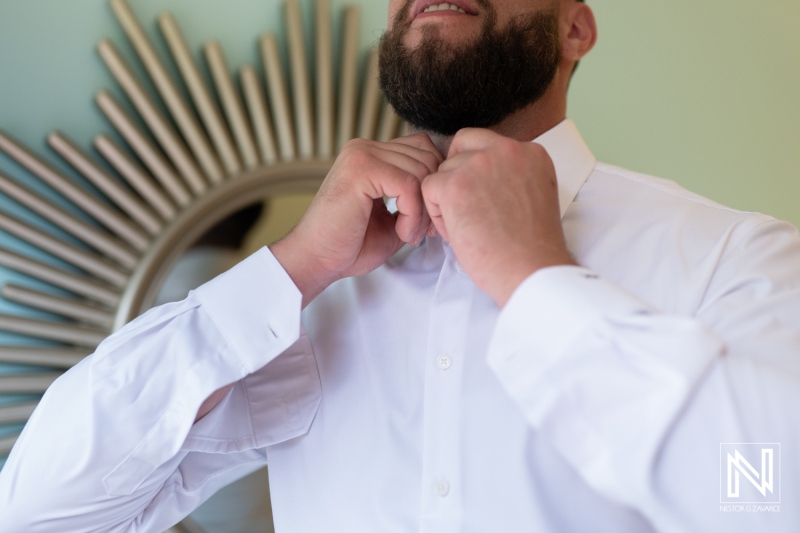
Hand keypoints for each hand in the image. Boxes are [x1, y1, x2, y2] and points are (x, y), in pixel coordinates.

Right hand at [271, 133, 442, 305]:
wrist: (316, 261)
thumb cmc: (350, 246)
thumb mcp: (393, 216)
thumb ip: (414, 197)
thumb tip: (446, 187)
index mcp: (370, 154)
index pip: (423, 149)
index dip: (433, 184)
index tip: (428, 220)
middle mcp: (364, 147)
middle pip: (427, 156)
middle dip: (432, 197)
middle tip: (422, 231)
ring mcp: (361, 155)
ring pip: (421, 171)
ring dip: (423, 211)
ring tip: (409, 234)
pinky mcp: (361, 170)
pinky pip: (409, 185)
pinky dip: (414, 214)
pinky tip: (403, 232)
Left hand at [422, 128, 575, 306]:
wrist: (531, 269)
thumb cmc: (531, 247)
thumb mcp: (533, 196)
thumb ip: (511, 177)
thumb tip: (479, 177)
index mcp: (530, 153)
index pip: (486, 144)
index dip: (474, 169)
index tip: (478, 195)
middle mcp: (507, 150)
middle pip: (460, 149)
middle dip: (456, 177)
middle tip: (464, 208)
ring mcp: (480, 164)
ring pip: (443, 171)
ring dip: (447, 200)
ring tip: (468, 228)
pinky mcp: (455, 185)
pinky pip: (429, 188)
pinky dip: (437, 213)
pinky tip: (458, 232)